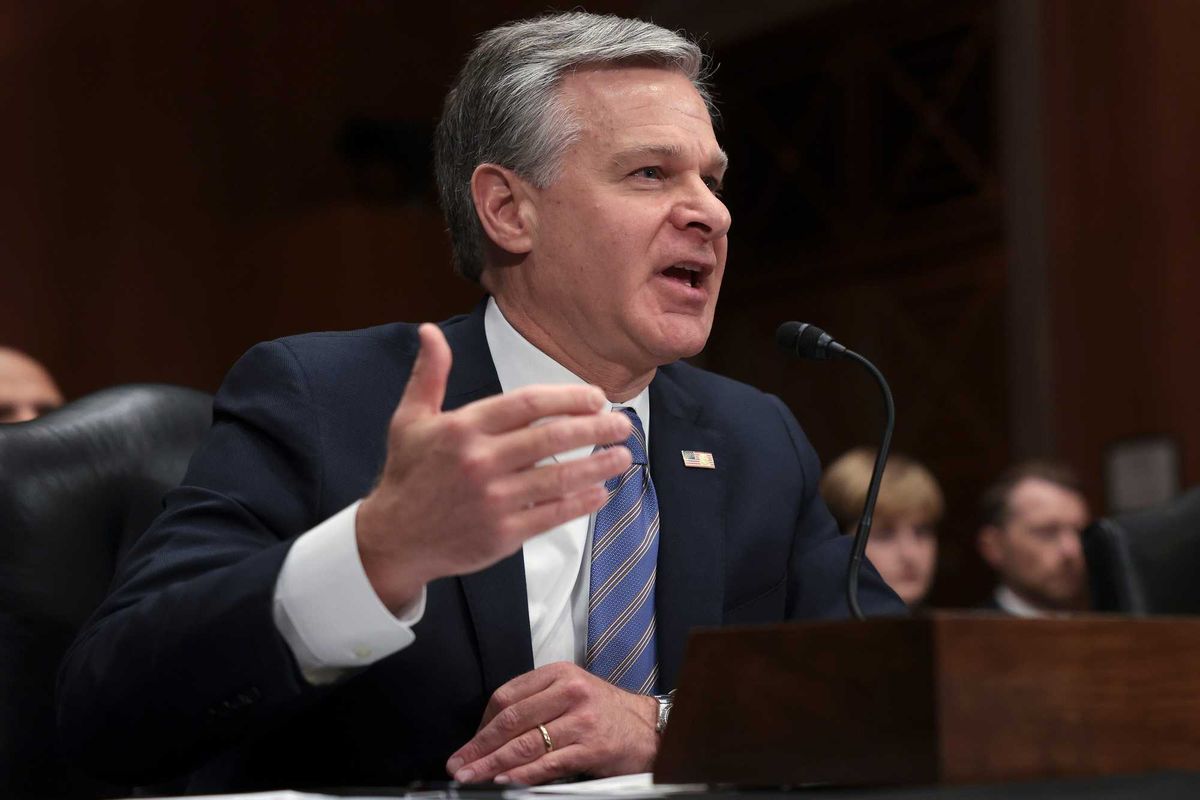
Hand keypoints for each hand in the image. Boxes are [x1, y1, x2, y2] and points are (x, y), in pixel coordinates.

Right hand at [356, 324, 632, 611]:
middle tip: (622, 424)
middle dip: (594, 429)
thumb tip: (430, 331)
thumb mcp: (409, 419)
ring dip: (597, 466)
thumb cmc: (408, 475)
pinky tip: (601, 492)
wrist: (393, 540)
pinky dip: (580, 503)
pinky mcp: (502, 534)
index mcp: (462, 428)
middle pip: (550, 439)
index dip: (567, 397)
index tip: (596, 397)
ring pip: (558, 479)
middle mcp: (480, 461)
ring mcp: (493, 500)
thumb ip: (429, 375)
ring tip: (623, 456)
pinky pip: (551, 515)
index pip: (527, 403)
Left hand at [445, 663, 659, 784]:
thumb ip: (537, 703)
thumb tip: (491, 732)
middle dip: (480, 746)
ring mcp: (581, 719)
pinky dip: (522, 774)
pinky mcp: (591, 746)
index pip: (507, 696)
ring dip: (492, 764)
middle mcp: (569, 692)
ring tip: (472, 776)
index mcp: (559, 673)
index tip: (468, 745)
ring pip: (526, 743)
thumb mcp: (572, 691)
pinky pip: (548, 763)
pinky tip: (504, 780)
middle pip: (512, 720)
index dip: (482, 724)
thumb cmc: (605, 711)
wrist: (648, 728)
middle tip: (458, 765)